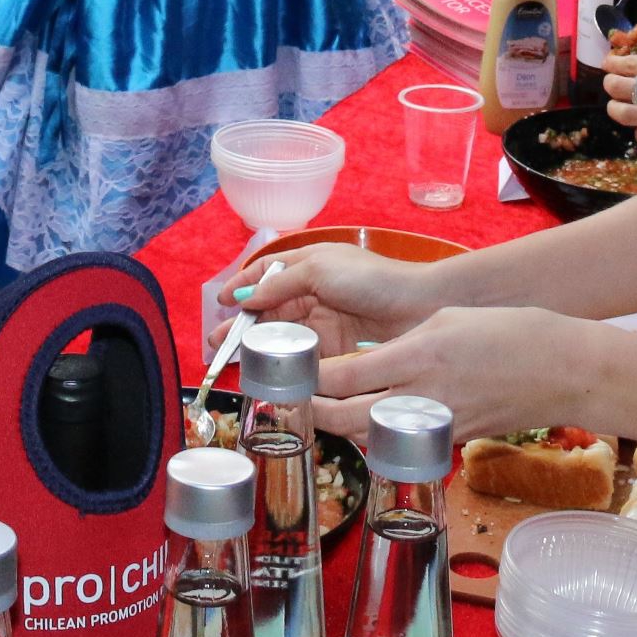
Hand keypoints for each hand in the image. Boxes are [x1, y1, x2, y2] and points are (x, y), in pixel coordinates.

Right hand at [225, 243, 451, 362]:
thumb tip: (245, 297)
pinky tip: (268, 372)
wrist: (419, 307)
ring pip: (283, 335)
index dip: (242, 287)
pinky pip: (303, 357)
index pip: (267, 273)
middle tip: (217, 344)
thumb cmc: (371, 279)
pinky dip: (284, 364)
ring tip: (235, 361)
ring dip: (259, 346)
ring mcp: (325, 322)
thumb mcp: (319, 269)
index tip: (220, 304)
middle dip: (243, 324)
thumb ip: (280, 284)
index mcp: (309, 264)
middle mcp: (314, 292)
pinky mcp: (336, 350)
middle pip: (270, 309)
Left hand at [308, 306, 634, 443]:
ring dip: (344, 428)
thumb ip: (402, 345)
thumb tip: (370, 363)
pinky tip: (368, 423)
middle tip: (295, 399)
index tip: (291, 371)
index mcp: (418, 356)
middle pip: (348, 416)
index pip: (345, 377)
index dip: (311, 380)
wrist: (560, 368)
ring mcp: (438, 423)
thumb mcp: (445, 322)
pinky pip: (402, 442)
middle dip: (315, 412)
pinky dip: (379, 436)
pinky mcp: (451, 439)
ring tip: (322, 412)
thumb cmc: (507, 331)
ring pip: (371, 437)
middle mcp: (423, 394)